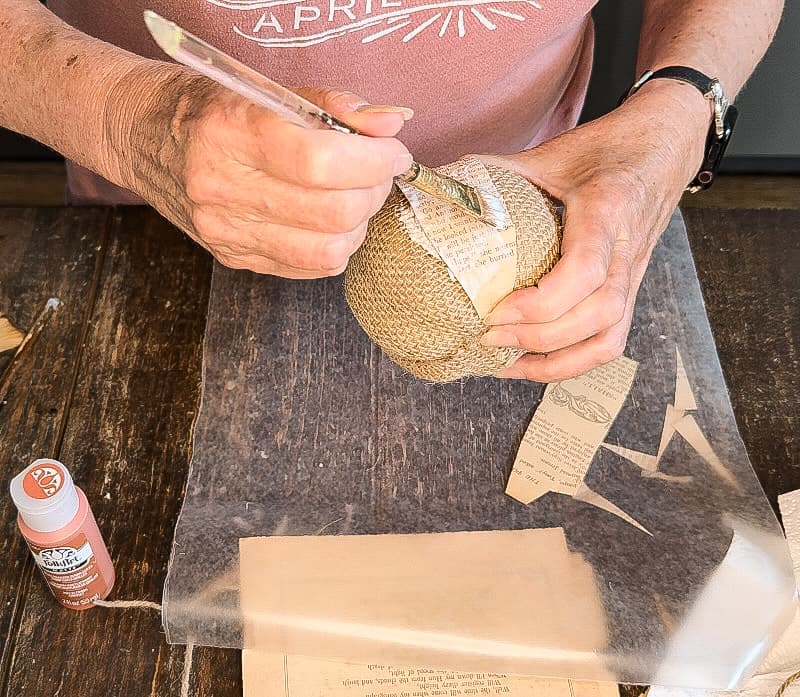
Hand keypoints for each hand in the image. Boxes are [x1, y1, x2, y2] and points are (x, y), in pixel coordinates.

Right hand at [102, 64, 412, 277]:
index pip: (320, 162)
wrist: (141, 138)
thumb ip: (333, 107)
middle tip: (377, 171)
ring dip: (360, 223)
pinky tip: (329, 219)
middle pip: (332, 212)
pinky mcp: (234, 258)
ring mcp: (225, 231)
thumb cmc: (209, 107)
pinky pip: (311, 267)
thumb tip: (390, 126)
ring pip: (328, 249)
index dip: (373, 161)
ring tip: (355, 196)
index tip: (393, 152)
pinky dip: (337, 244)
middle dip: (374, 191)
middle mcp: (221, 189)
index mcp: (228, 133)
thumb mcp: (267, 88)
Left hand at [479, 80, 708, 381]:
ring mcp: (632, 276)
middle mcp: (627, 251)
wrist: (663, 145)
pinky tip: (533, 362)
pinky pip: (611, 342)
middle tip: (489, 336)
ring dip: (556, 359)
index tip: (496, 310)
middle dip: (539, 336)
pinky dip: (572, 363)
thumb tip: (444, 188)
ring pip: (609, 338)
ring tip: (507, 361)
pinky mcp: (630, 291)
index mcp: (606, 210)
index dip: (540, 302)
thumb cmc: (607, 149)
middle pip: (598, 314)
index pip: (585, 271)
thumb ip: (499, 173)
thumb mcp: (551, 153)